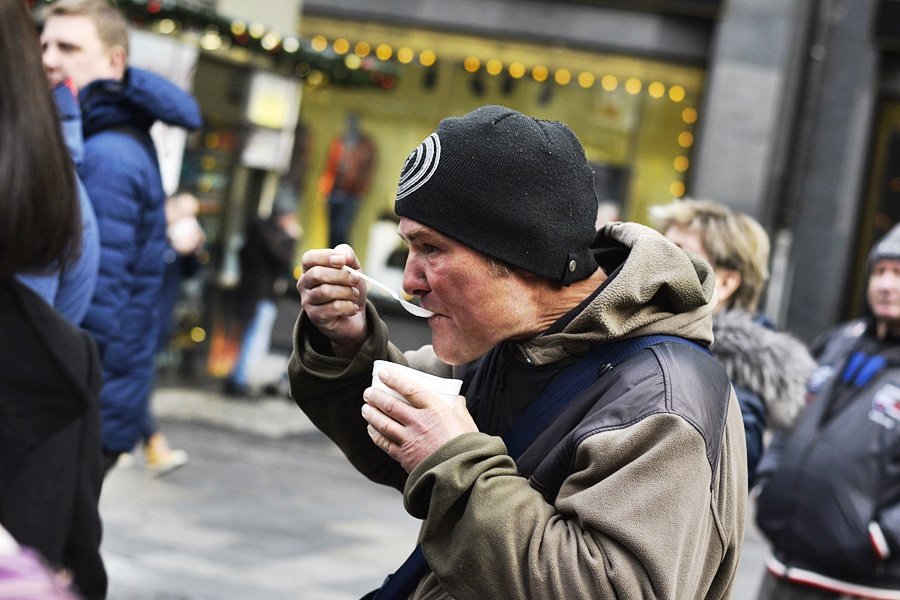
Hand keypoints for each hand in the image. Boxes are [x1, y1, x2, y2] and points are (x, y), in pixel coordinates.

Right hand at [297, 244, 366, 356]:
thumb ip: (348, 255)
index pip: (309, 258)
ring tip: (354, 295)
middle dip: (341, 276)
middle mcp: (304, 284)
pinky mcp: (315, 316)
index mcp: (310, 268)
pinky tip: (353, 308)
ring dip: (347, 292)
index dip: (325, 257)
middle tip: (356, 280)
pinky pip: (333, 308)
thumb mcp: (353, 268)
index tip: (343, 261)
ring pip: (325, 291)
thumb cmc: (349, 288)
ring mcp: (307, 301)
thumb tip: (343, 256)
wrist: (355, 315)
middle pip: (317, 274)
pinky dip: (348, 307)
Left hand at [361, 366, 477, 472]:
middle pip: (391, 405)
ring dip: (371, 414)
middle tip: (369, 392)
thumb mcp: (467, 423)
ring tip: (365, 408)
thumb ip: (459, 408)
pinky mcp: (404, 456)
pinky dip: (375, 434)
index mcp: (435, 410)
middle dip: (376, 396)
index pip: (410, 389)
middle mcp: (419, 422)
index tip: (383, 373)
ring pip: (383, 423)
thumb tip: (457, 399)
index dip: (394, 379)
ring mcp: (410, 440)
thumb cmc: (467, 447)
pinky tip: (371, 429)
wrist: (461, 474)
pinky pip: (384, 442)